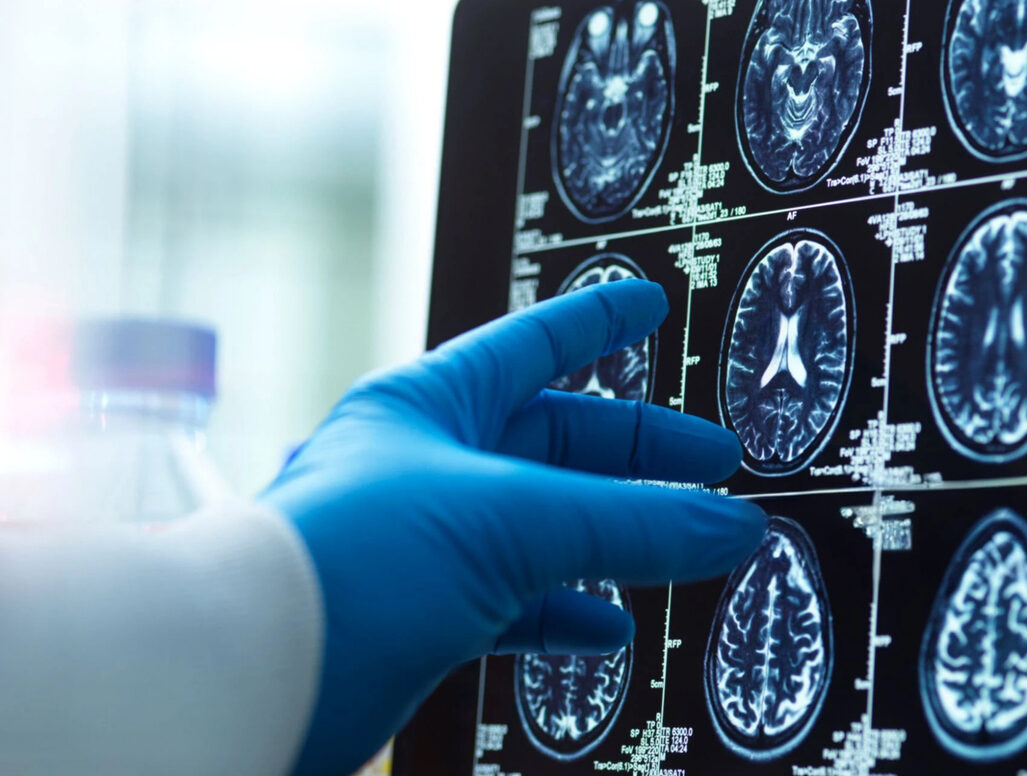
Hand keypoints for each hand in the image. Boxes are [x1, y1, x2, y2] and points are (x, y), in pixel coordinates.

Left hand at [261, 279, 767, 775]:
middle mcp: (427, 464)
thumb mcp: (508, 520)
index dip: (597, 321)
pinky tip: (610, 625)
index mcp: (431, 403)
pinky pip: (517, 601)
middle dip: (636, 453)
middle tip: (711, 463)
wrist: (255, 673)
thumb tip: (731, 527)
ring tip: (684, 543)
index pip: (532, 342)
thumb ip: (629, 523)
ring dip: (616, 537)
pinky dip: (569, 611)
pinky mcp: (423, 614)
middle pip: (554, 440)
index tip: (647, 306)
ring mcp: (426, 541)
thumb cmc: (348, 561)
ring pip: (544, 526)